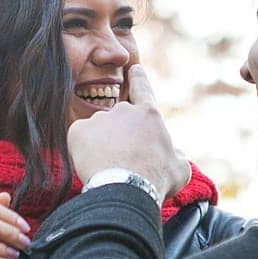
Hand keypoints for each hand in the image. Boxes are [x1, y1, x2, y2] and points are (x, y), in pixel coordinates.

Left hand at [66, 65, 190, 196]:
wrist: (126, 189)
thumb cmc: (156, 180)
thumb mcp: (179, 168)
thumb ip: (174, 154)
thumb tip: (172, 153)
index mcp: (149, 114)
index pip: (142, 88)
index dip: (138, 78)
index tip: (134, 69)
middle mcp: (123, 110)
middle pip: (117, 120)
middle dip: (118, 136)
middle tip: (122, 161)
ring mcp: (99, 119)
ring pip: (98, 131)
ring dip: (101, 145)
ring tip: (108, 168)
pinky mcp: (78, 131)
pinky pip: (79, 139)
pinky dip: (84, 151)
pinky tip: (93, 165)